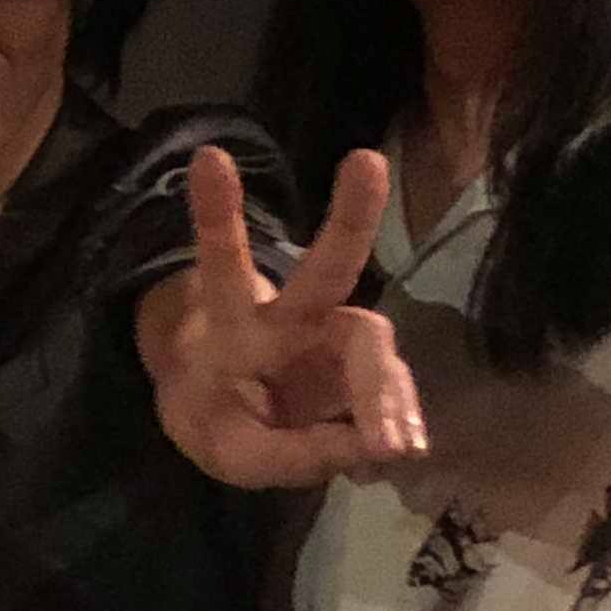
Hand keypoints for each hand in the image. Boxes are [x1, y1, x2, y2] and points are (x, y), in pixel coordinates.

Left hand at [153, 145, 425, 487]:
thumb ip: (292, 452)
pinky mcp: (363, 358)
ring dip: (384, 393)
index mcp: (233, 324)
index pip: (224, 267)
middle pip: (324, 267)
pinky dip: (397, 417)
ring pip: (371, 341)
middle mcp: (289, 314)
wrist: (231, 415)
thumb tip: (375, 445)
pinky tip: (402, 450)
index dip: (217, 216)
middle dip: (350, 216)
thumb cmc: (216, 414)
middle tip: (367, 162)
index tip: (208, 158)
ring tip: (394, 447)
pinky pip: (389, 384)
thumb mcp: (230, 451)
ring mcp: (333, 332)